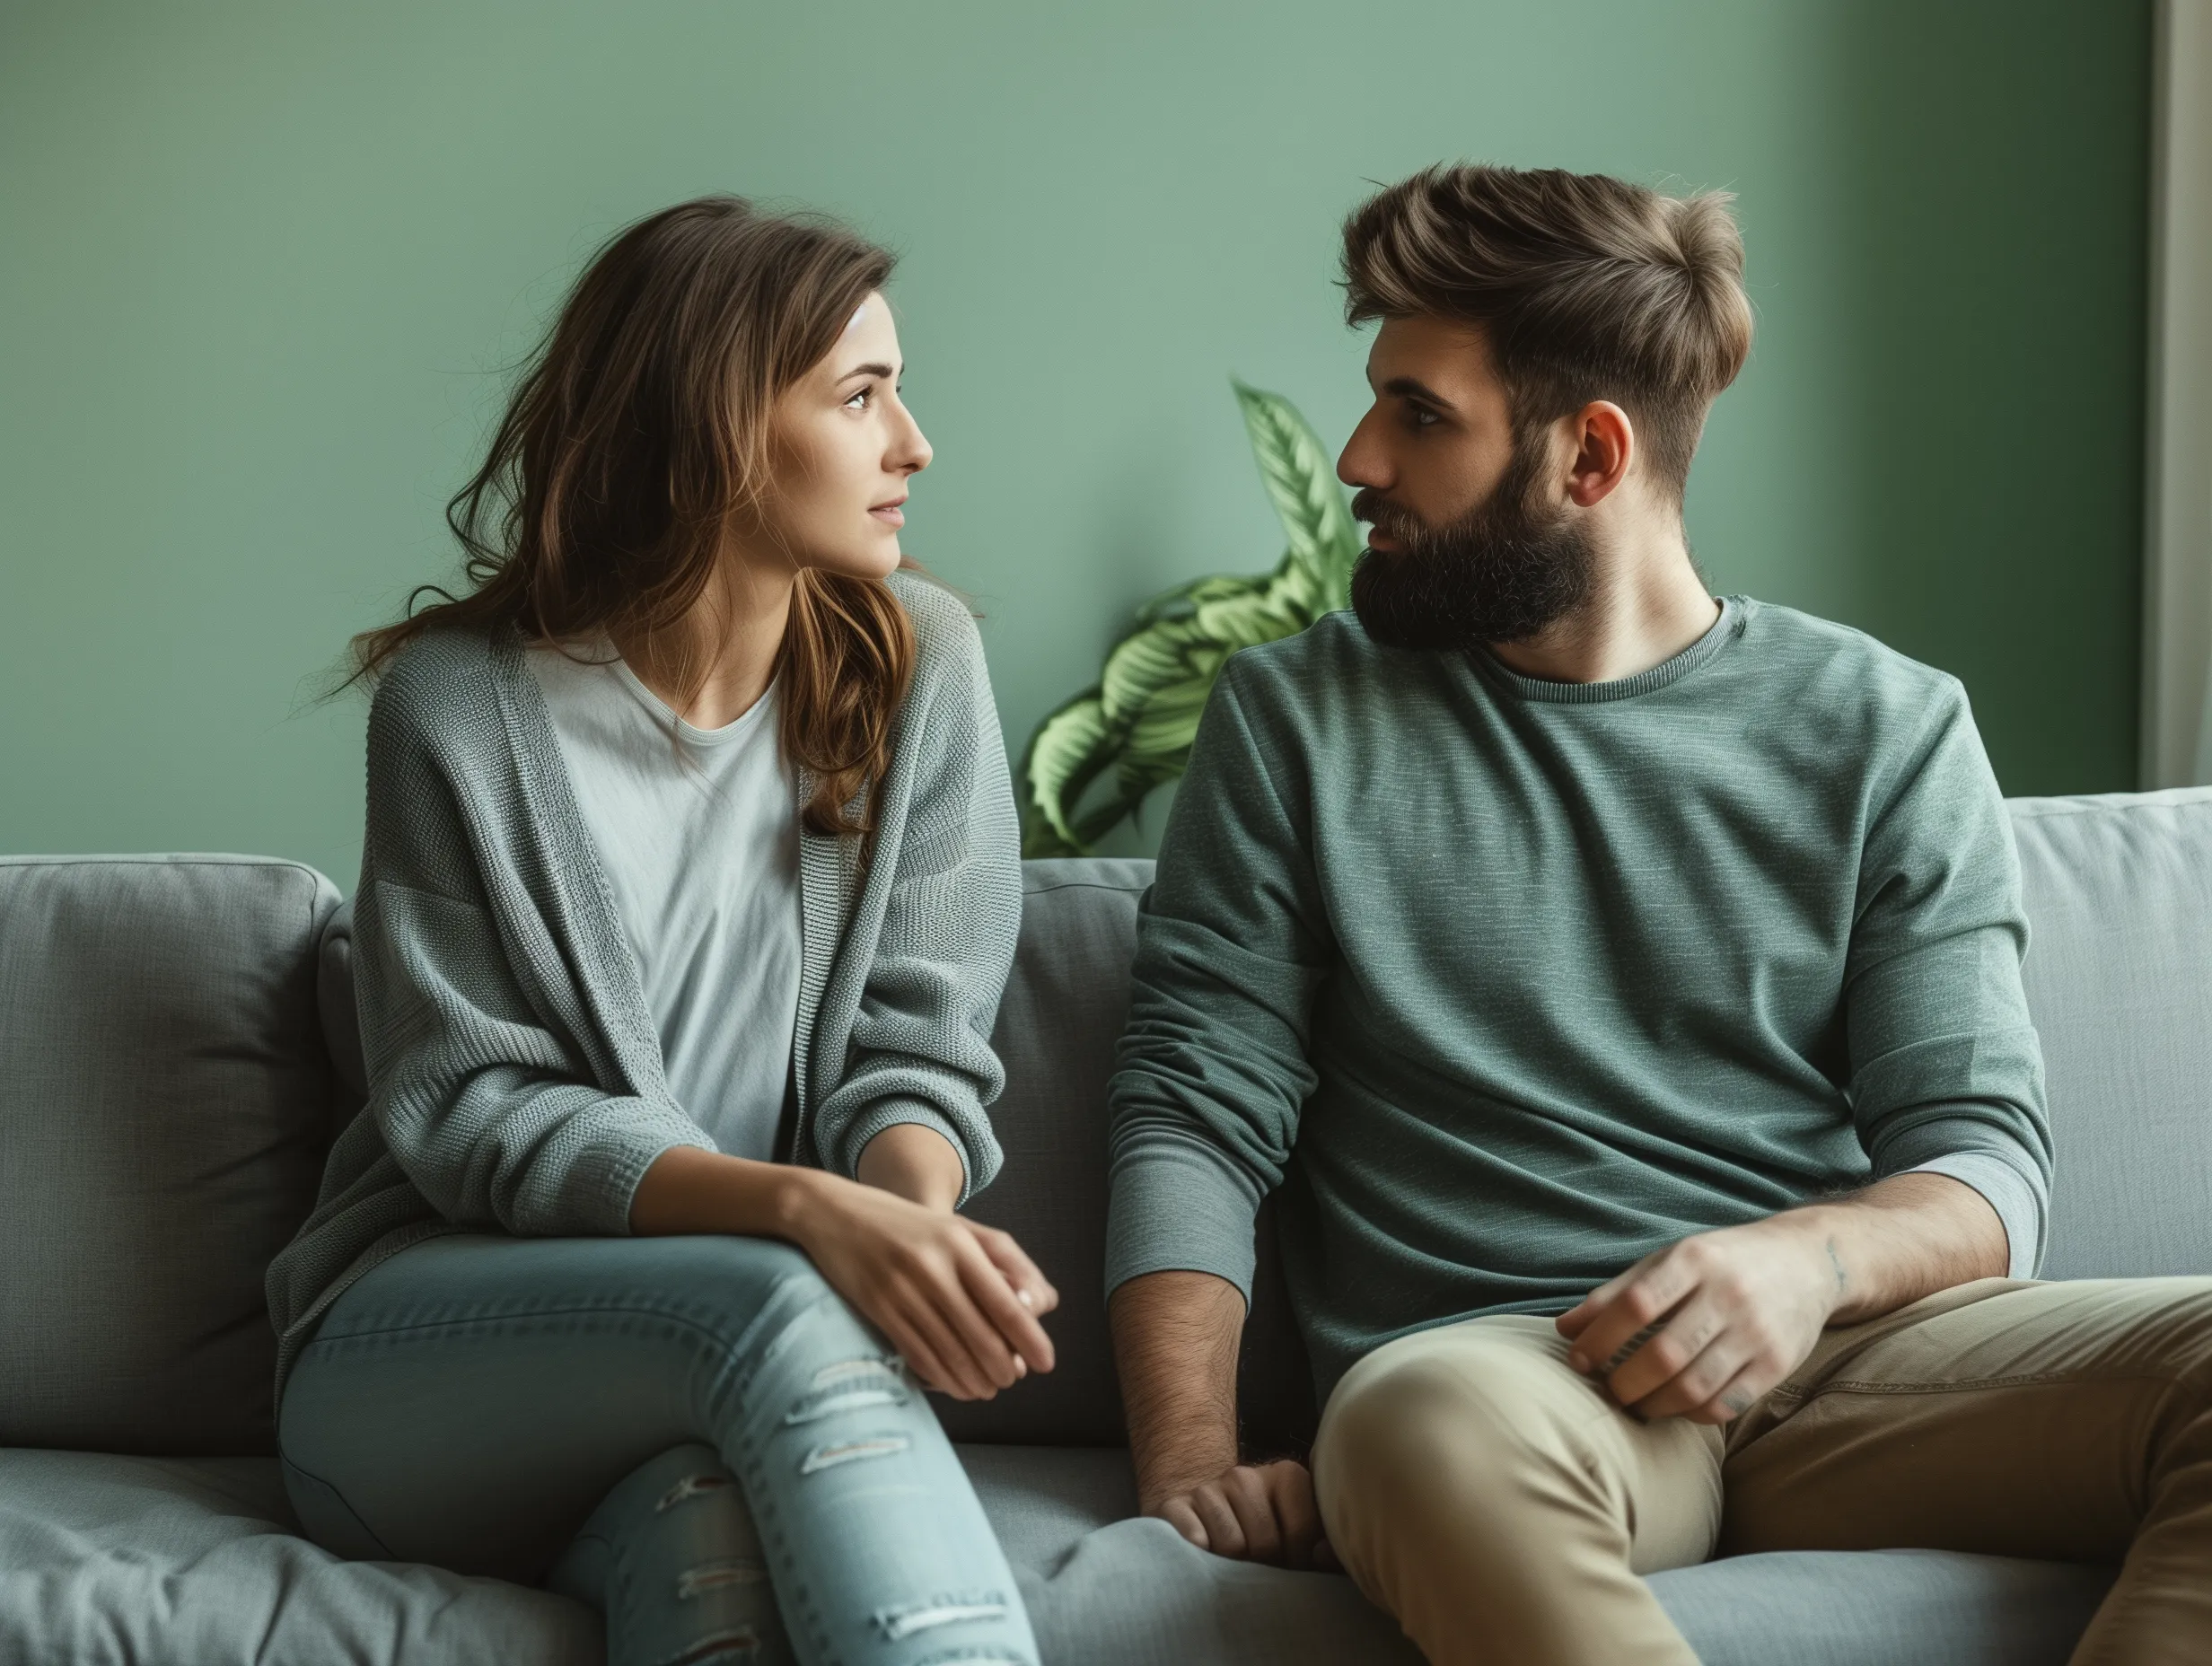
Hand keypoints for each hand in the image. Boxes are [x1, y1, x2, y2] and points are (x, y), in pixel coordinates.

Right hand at [789, 1172, 1059, 1401]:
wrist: (835, 1213)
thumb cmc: (908, 1224)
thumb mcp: (959, 1228)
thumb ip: (1004, 1261)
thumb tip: (1043, 1305)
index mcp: (960, 1243)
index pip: (1005, 1303)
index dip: (1029, 1339)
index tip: (1045, 1362)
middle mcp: (933, 1267)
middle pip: (981, 1334)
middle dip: (1003, 1367)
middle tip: (1011, 1379)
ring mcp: (903, 1290)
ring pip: (951, 1351)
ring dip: (975, 1380)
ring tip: (988, 1389)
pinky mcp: (878, 1309)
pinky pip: (918, 1354)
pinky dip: (943, 1378)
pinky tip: (956, 1386)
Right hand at [1147, 1459, 1337, 1570]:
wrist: (1201, 1515)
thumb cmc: (1261, 1532)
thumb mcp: (1298, 1533)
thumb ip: (1322, 1545)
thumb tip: (1322, 1554)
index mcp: (1286, 1475)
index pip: (1303, 1530)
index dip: (1299, 1560)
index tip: (1290, 1564)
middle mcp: (1245, 1475)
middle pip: (1266, 1543)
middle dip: (1265, 1566)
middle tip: (1259, 1568)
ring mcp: (1208, 1487)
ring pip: (1231, 1546)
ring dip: (1233, 1566)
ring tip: (1233, 1563)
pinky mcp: (1175, 1505)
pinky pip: (1195, 1539)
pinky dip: (1202, 1556)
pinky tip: (1205, 1556)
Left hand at [1556, 1215, 1843, 1423]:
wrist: (1808, 1261)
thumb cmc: (1721, 1262)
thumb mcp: (1670, 1260)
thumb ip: (1617, 1292)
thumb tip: (1566, 1329)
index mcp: (1695, 1260)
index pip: (1637, 1304)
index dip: (1600, 1337)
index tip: (1578, 1358)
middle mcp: (1728, 1295)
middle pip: (1664, 1354)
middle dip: (1623, 1382)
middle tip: (1606, 1390)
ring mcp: (1757, 1332)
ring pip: (1695, 1387)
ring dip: (1653, 1405)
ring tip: (1634, 1403)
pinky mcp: (1778, 1364)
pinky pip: (1726, 1404)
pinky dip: (1691, 1414)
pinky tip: (1674, 1406)